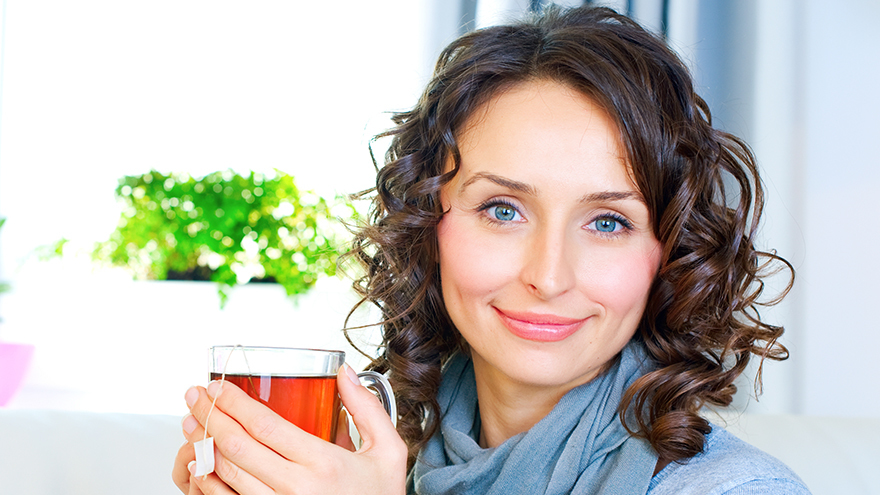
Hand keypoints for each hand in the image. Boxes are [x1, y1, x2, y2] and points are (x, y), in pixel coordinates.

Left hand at [171, 364, 407, 494]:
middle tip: (195, 397)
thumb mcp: (388, 451)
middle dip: (209, 416)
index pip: (265, 426)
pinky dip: (206, 482)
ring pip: (225, 475)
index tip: (218, 387)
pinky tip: (200, 464)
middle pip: (237, 447)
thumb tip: (344, 373)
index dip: (234, 403)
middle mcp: (297, 489)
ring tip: (193, 424)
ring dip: (202, 446)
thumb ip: (368, 409)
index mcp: (324, 463)